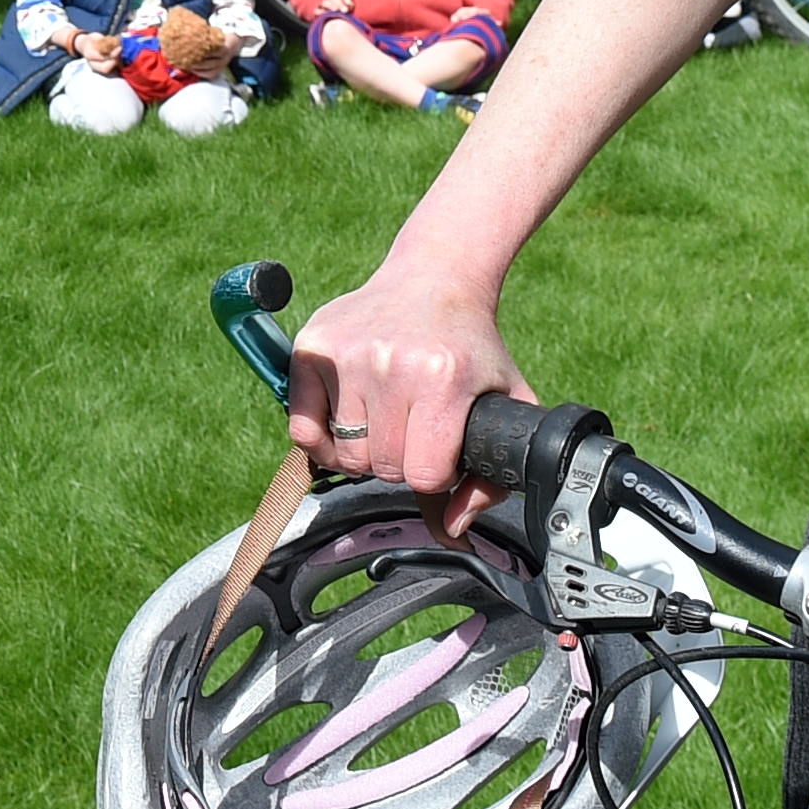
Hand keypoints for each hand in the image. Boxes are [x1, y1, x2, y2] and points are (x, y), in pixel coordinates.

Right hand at [286, 258, 529, 509]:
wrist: (436, 277)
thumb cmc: (471, 348)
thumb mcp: (507, 402)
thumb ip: (491, 478)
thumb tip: (451, 531)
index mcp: (444, 380)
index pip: (423, 476)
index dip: (433, 473)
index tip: (440, 450)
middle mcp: (392, 364)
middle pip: (381, 468)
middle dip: (398, 461)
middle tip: (412, 430)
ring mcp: (348, 354)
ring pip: (343, 455)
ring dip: (362, 450)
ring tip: (383, 420)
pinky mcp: (313, 346)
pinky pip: (301, 429)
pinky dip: (319, 438)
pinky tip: (344, 420)